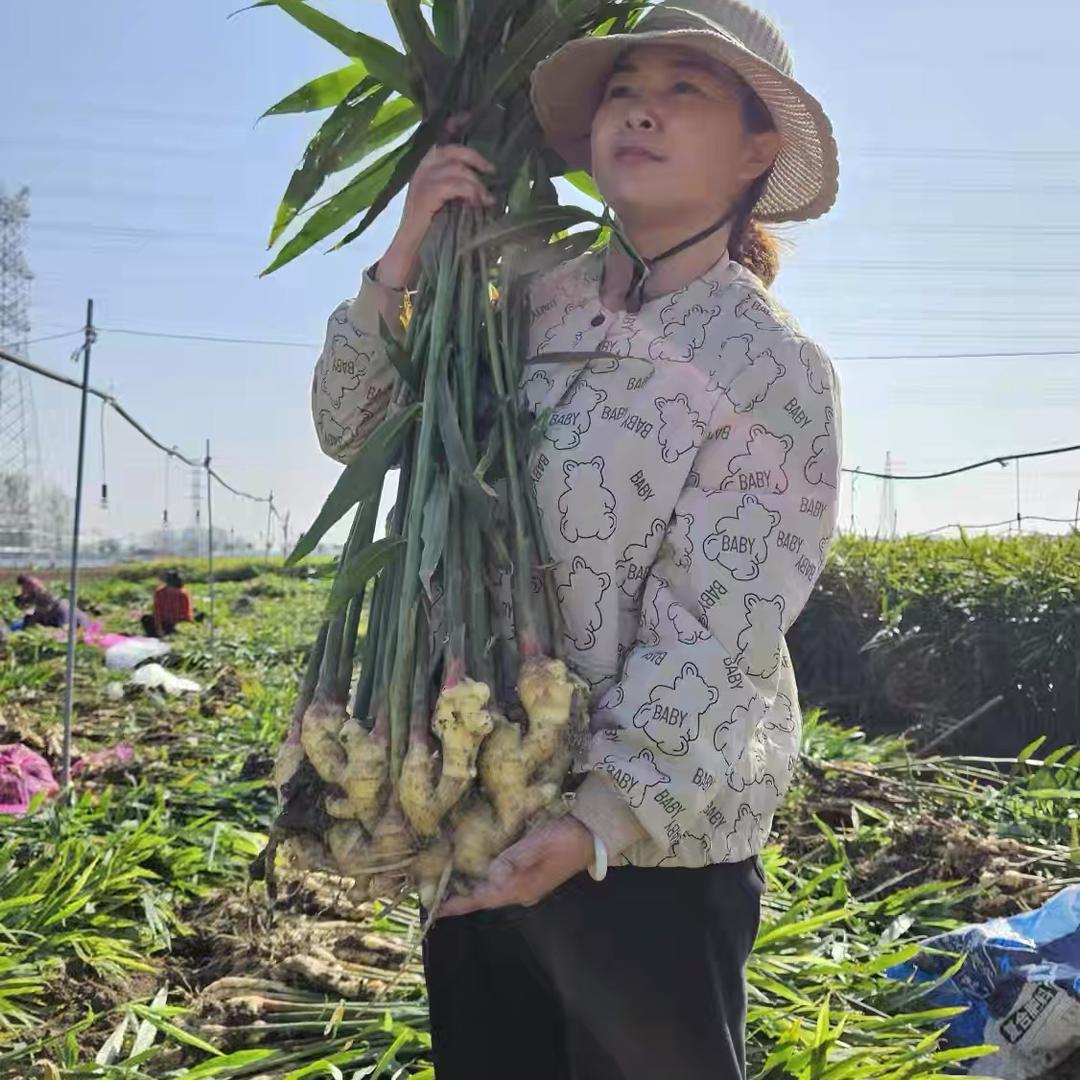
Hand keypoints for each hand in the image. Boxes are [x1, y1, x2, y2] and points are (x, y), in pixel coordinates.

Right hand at [375, 134, 494, 289]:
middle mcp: (420, 172)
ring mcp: (419, 185)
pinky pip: (451, 185)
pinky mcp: (423, 199)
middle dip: (473, 156)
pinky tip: (477, 203)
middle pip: (448, 150)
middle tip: (491, 171)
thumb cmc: (431, 234)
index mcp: (426, 170)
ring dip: (475, 183)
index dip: (454, 124)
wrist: (408, 257)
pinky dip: (468, 192)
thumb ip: (462, 191)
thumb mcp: (449, 206)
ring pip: (453, 169)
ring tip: (486, 199)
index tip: (470, 116)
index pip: (440, 140)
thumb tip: (489, 185)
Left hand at [439, 817, 594, 917]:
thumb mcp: (539, 843)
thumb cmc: (565, 838)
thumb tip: (491, 876)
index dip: (458, 904)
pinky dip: (484, 880)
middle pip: (484, 898)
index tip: (434, 911)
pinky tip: (475, 870)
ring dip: (471, 889)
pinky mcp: (531, 876)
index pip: (482, 899)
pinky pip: (501, 882)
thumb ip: (515, 859)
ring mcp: (527, 886)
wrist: (592, 837)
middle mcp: (521, 891)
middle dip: (459, 898)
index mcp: (521, 887)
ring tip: (446, 884)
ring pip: (492, 891)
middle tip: (433, 895)